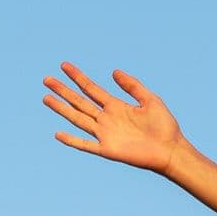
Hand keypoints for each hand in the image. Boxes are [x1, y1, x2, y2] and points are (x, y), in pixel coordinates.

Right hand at [43, 62, 184, 172]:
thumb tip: (113, 71)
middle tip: (46, 79)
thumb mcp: (150, 99)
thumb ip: (132, 86)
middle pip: (79, 102)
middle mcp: (107, 119)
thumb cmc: (164, 126)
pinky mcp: (107, 150)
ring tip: (46, 98)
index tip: (64, 65)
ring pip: (78, 119)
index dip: (78, 77)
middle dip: (63, 90)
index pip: (91, 88)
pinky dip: (72, 140)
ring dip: (62, 109)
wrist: (170, 150)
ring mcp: (105, 134)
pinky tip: (58, 134)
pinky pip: (85, 145)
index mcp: (116, 106)